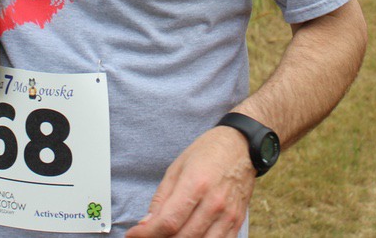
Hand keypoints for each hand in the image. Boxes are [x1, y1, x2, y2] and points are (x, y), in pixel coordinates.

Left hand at [125, 127, 254, 237]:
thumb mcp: (177, 167)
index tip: (134, 235)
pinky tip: (188, 235)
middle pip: (182, 237)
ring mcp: (228, 215)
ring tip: (167, 235)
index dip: (147, 234)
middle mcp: (214, 203)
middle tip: (148, 235)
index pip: (168, 222)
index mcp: (196, 184)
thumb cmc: (208, 153)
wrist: (241, 147)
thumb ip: (161, 198)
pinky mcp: (237, 222)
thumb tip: (147, 223)